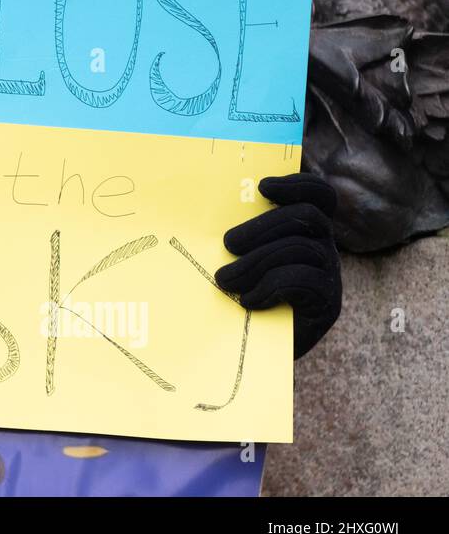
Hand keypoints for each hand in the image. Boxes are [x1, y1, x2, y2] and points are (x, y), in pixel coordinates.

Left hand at [215, 173, 341, 359]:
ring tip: (225, 280)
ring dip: (256, 262)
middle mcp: (324, 247)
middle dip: (262, 226)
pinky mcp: (329, 303)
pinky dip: (270, 287)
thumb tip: (204, 209)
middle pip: (306, 216)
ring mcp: (330, 274)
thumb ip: (238, 234)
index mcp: (305, 229)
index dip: (298, 183)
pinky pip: (303, 280)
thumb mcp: (237, 258)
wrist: (254, 350)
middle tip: (228, 244)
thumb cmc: (239, 295)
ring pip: (300, 247)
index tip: (262, 186)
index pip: (319, 194)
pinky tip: (249, 300)